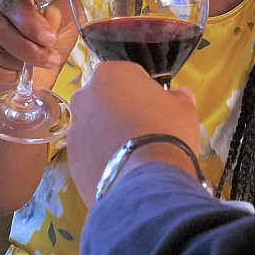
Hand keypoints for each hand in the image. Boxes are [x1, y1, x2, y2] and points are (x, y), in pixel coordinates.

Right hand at [0, 0, 69, 86]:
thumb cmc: (50, 24)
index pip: (11, 1)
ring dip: (16, 63)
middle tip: (50, 59)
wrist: (40, 44)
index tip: (49, 39)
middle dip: (26, 48)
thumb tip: (50, 18)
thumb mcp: (61, 13)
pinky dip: (1, 75)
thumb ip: (56, 13)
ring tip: (35, 66)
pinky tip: (16, 73)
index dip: (29, 22)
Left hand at [66, 61, 202, 206]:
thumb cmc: (166, 133)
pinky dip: (103, 158)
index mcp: (110, 73)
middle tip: (145, 131)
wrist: (146, 181)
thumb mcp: (183, 108)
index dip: (145, 93)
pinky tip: (122, 169)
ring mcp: (74, 127)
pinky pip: (90, 152)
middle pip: (107, 100)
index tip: (156, 109)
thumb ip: (178, 96)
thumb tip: (178, 95)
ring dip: (110, 135)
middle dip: (122, 112)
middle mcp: (84, 96)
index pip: (130, 76)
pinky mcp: (71, 157)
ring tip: (134, 154)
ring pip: (95, 127)